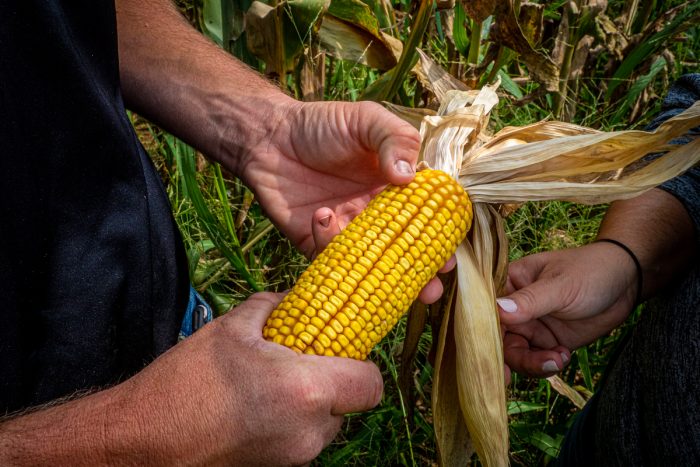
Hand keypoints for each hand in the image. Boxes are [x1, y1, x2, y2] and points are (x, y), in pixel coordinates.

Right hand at [117, 293, 383, 464]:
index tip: (343, 350)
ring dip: (312, 405)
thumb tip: (291, 298)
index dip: (362, 364)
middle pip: (349, 406)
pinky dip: (293, 423)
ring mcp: (294, 458)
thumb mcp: (231, 329)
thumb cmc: (186, 381)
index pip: (370, 384)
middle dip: (333, 383)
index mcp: (306, 390)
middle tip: (304, 362)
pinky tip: (259, 406)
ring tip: (274, 384)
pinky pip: (302, 441)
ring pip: (326, 426)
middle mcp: (309, 432)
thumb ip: (272, 307)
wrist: (142, 440)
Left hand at [237, 99, 452, 301]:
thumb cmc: (321, 125)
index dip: (439, 242)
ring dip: (382, 280)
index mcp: (394, 191)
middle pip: (403, 254)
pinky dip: (330, 245)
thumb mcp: (366, 120)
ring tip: (386, 279)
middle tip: (431, 290)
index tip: (449, 258)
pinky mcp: (315, 243)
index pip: (424, 221)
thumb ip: (394, 140)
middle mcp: (374, 217)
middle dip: (420, 276)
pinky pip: (329, 261)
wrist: (269, 136)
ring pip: (370, 266)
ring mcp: (346, 232)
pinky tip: (324, 215)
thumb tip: (410, 177)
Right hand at [497, 242, 637, 380]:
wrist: (626, 281)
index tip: (488, 359)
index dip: (483, 335)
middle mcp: (513, 308)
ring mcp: (530, 326)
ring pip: (516, 354)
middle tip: (528, 371)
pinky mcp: (547, 341)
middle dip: (512, 358)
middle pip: (498, 339)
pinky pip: (536, 361)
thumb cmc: (590, 270)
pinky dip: (547, 364)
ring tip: (559, 358)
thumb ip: (530, 300)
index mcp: (508, 284)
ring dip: (533, 363)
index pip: (486, 312)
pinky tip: (565, 355)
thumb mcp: (560, 285)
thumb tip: (498, 310)